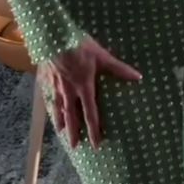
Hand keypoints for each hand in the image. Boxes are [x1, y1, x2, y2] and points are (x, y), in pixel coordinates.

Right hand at [43, 37, 141, 151]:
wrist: (52, 36)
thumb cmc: (79, 45)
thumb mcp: (102, 56)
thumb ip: (119, 69)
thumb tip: (138, 77)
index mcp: (84, 87)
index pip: (90, 114)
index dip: (94, 129)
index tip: (96, 143)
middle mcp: (68, 90)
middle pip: (71, 116)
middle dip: (74, 132)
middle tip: (75, 146)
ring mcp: (55, 85)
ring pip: (57, 108)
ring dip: (60, 121)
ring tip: (61, 132)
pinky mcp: (45, 78)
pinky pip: (47, 95)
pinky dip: (49, 104)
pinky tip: (49, 107)